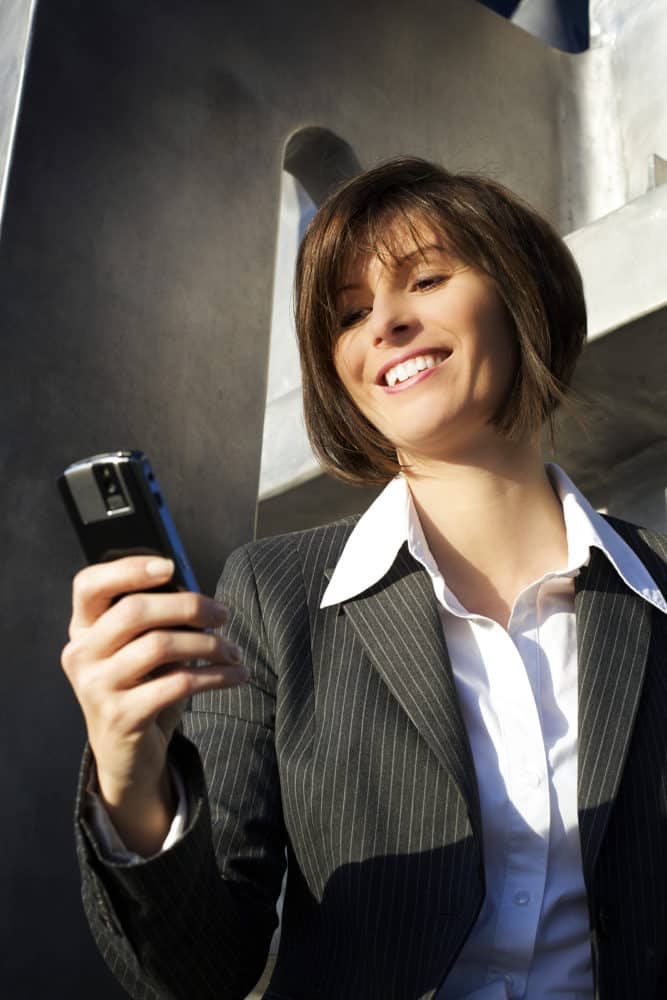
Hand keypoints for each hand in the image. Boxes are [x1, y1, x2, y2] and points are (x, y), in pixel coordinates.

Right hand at [61, 555, 246, 853]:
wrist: (126, 755)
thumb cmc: (140, 688)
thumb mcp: (139, 651)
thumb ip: (155, 621)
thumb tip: (198, 597)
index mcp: (82, 629)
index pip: (88, 585)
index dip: (127, 569)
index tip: (169, 566)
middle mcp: (81, 654)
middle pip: (134, 611)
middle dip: (189, 606)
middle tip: (223, 615)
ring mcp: (96, 687)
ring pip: (161, 646)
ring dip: (209, 645)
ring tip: (233, 652)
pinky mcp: (121, 716)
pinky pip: (177, 683)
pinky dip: (215, 676)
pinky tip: (235, 675)